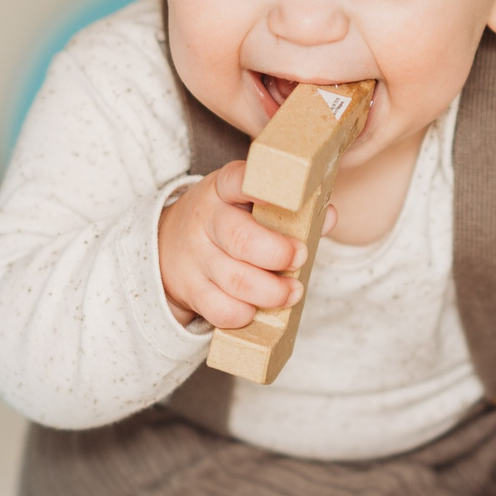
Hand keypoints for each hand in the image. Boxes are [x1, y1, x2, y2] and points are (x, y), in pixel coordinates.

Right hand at [155, 159, 331, 327]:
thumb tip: (329, 217)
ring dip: (272, 291)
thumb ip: (289, 209)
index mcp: (221, 190)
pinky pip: (222, 310)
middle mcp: (206, 220)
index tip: (286, 198)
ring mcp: (196, 258)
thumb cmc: (224, 221)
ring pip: (235, 279)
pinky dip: (245, 314)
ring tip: (292, 292)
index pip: (236, 180)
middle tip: (300, 257)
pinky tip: (257, 308)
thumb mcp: (245, 203)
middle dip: (278, 253)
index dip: (259, 188)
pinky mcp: (191, 290)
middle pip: (241, 238)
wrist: (166, 244)